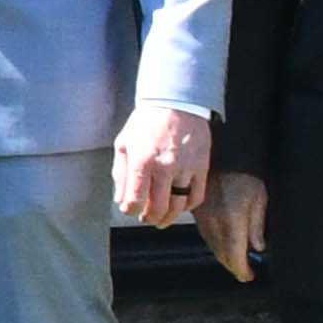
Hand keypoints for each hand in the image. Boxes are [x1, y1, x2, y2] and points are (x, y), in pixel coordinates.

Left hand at [114, 103, 212, 227]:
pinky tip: (179, 206)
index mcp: (141, 161)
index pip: (135, 200)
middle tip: (145, 218)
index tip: (129, 209)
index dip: (130, 210)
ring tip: (161, 219)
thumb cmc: (147, 122)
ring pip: (178, 206)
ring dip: (168, 218)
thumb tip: (121, 199)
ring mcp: (186, 169)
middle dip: (148, 218)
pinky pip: (196, 196)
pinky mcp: (202, 168)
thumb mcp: (124, 143)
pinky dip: (187, 207)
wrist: (176, 104)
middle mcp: (164, 168)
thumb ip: (120, 173)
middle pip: (158, 208)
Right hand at [198, 169, 267, 284]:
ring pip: (214, 248)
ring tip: (237, 259)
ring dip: (225, 256)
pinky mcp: (197, 215)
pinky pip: (207, 237)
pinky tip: (224, 243)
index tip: (250, 275)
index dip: (243, 271)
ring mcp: (204, 220)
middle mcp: (215, 225)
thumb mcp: (259, 199)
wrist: (221, 157)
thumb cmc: (243, 175)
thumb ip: (257, 226)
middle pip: (223, 256)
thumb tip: (258, 247)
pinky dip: (217, 245)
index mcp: (232, 223)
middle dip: (235, 266)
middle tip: (245, 271)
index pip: (236, 257)